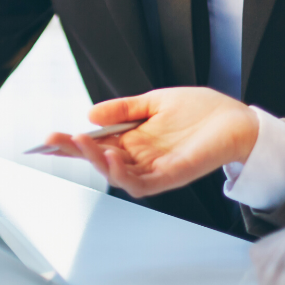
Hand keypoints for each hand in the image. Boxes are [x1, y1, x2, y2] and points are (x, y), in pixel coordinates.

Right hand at [41, 87, 258, 197]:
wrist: (236, 118)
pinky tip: (113, 158)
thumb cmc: (200, 111)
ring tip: (82, 144)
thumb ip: (124, 109)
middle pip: (101, 161)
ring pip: (118, 175)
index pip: (97, 144)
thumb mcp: (154, 101)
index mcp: (135, 140)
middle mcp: (142, 157)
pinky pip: (144, 183)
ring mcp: (156, 168)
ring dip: (98, 162)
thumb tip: (90, 114)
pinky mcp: (173, 175)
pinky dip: (125, 174)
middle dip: (76, 152)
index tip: (49, 136)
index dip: (73, 142)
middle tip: (57, 139)